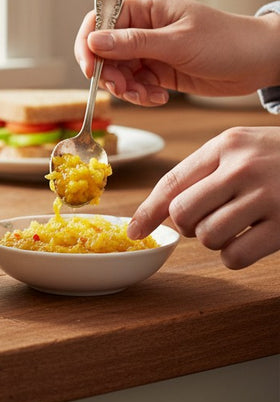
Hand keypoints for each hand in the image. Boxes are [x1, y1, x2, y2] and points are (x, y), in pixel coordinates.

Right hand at [73, 0, 279, 106]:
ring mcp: (148, 49)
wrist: (260, 62)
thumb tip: (93, 41)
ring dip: (126, 88)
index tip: (90, 69)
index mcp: (144, 8)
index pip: (99, 20)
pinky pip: (134, 84)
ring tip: (147, 95)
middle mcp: (141, 27)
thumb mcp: (176, 43)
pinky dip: (140, 95)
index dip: (88, 44)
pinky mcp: (156, 70)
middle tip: (124, 89)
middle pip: (103, 50)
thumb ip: (132, 43)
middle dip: (109, 73)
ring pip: (116, 71)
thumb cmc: (226, 41)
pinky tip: (159, 97)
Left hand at [128, 126, 279, 268]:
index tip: (134, 230)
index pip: (172, 182)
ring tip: (233, 228)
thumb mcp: (243, 146)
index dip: (147, 210)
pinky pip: (236, 255)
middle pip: (182, 213)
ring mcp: (267, 196)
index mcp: (225, 145)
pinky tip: (249, 242)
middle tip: (202, 222)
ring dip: (214, 240)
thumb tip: (163, 209)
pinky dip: (234, 256)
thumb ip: (207, 169)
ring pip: (208, 235)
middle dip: (185, 226)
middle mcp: (243, 167)